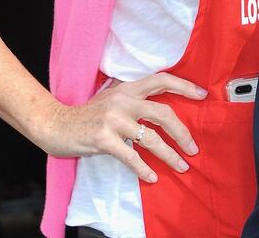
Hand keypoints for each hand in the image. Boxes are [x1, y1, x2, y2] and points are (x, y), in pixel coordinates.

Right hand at [38, 72, 206, 182]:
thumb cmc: (86, 114)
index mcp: (128, 88)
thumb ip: (132, 98)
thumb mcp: (111, 97)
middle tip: (193, 147)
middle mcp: (123, 100)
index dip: (184, 86)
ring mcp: (114, 119)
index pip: (161, 80)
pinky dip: (144, 169)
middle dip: (182, 131)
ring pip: (151, 137)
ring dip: (169, 154)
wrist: (56, 124)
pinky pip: (131, 156)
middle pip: (163, 112)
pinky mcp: (104, 139)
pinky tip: (153, 177)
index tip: (202, 95)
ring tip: (181, 166)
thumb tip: (159, 108)